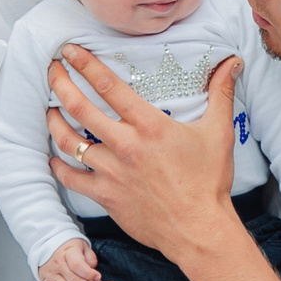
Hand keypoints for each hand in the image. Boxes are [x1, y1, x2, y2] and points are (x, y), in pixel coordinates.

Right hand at [36, 238, 103, 280]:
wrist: (49, 247)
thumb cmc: (72, 249)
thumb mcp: (83, 247)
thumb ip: (89, 259)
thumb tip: (94, 275)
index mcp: (69, 252)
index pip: (77, 264)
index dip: (88, 272)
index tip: (99, 278)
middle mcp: (58, 264)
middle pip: (74, 279)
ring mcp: (51, 274)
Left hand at [46, 47, 241, 262]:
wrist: (199, 230)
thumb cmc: (208, 182)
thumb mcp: (219, 132)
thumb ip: (220, 94)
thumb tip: (231, 63)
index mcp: (149, 125)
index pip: (108, 86)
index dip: (85, 64)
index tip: (70, 50)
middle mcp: (125, 145)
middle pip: (80, 107)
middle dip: (61, 84)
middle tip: (51, 71)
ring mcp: (112, 171)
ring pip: (69, 142)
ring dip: (54, 122)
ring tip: (49, 110)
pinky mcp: (105, 195)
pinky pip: (72, 178)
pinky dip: (58, 166)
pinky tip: (53, 158)